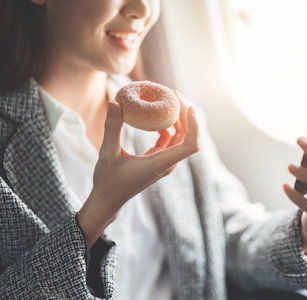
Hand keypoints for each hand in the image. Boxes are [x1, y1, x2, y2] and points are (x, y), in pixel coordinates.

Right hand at [77, 95, 198, 247]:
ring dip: (178, 119)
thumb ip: (112, 128)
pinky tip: (157, 115)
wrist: (109, 200)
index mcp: (161, 163)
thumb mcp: (107, 153)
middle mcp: (168, 163)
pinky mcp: (159, 160)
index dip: (194, 125)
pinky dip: (168, 127)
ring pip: (181, 138)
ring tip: (167, 100)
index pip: (190, 144)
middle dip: (185, 115)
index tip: (187, 106)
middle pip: (188, 137)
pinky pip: (171, 141)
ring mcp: (165, 162)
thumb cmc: (108, 180)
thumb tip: (114, 102)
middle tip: (172, 94)